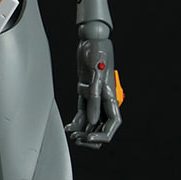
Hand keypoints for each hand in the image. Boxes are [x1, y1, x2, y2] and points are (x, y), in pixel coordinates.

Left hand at [66, 24, 121, 148]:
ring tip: (71, 135)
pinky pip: (82, 113)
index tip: (88, 137)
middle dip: (91, 137)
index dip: (102, 135)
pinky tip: (68, 127)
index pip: (112, 124)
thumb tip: (93, 119)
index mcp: (111, 97)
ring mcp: (95, 98)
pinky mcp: (86, 93)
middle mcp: (104, 100)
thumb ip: (94, 97)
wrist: (91, 40)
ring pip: (91, 123)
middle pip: (102, 127)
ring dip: (82, 131)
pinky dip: (76, 122)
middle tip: (77, 139)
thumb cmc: (97, 52)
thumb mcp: (96, 73)